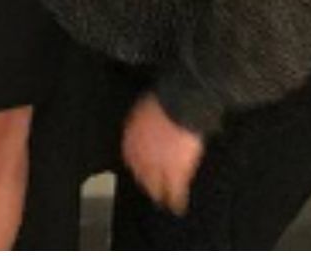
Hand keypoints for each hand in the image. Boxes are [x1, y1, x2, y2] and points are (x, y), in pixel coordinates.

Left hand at [122, 92, 205, 213]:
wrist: (179, 105)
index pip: (131, 158)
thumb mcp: (144, 111)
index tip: (141, 172)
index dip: (137, 166)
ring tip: (163, 203)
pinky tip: (177, 207)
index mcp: (131, 138)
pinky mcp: (175, 171)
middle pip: (140, 174)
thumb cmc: (164, 102)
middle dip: (145, 183)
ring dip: (159, 195)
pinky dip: (176, 199)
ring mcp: (157, 164)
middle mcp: (140, 154)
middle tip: (150, 191)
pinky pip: (174, 190)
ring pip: (155, 185)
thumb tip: (147, 126)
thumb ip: (143, 125)